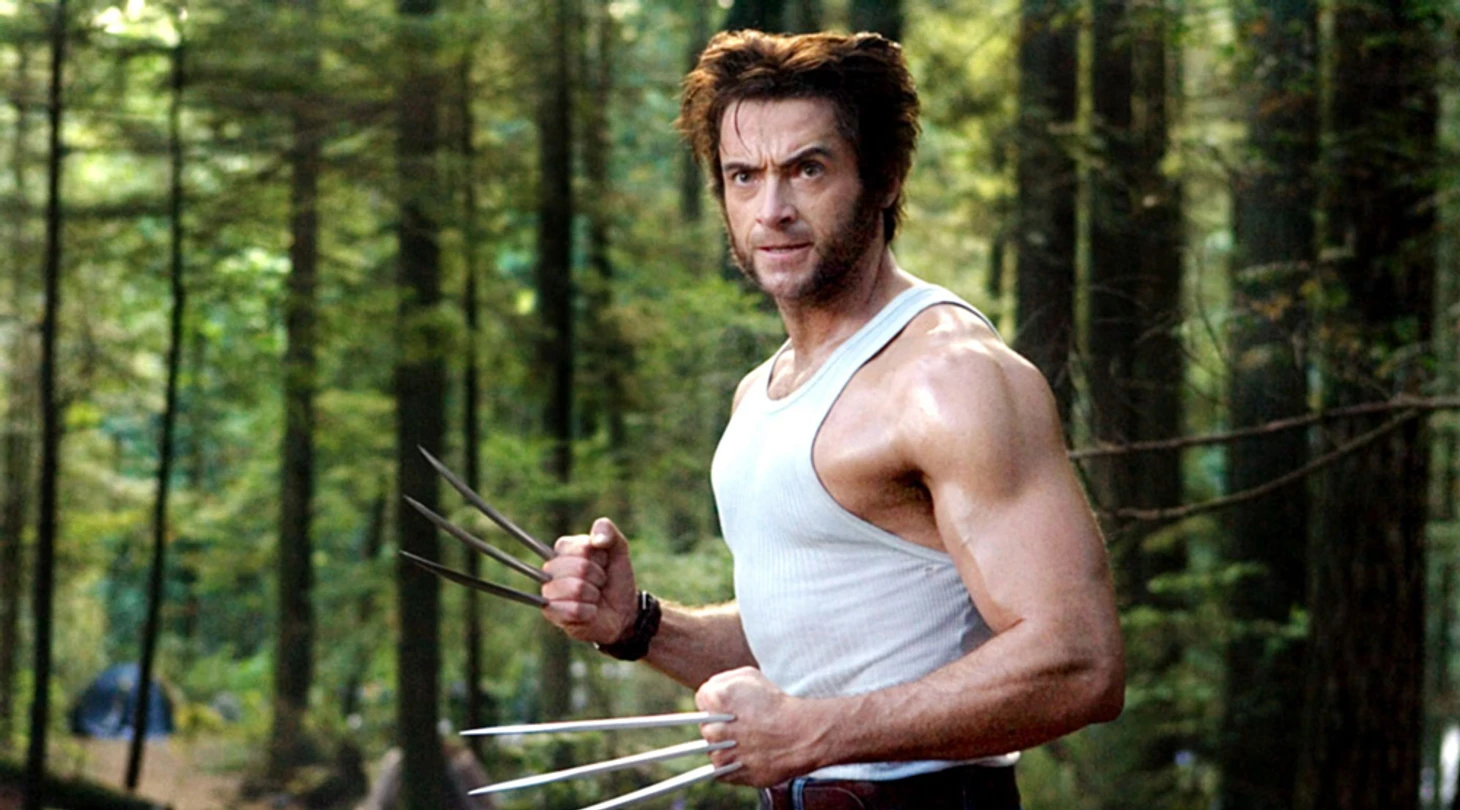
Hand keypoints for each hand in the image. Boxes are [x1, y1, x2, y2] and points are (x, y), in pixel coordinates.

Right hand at [540, 517, 639, 644]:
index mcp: (563, 548)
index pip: (583, 548)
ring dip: (594, 595)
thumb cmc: (614, 579)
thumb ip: (608, 531)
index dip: (599, 557)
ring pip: (577, 589)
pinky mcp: (552, 614)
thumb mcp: (618, 550)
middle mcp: (550, 569)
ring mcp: (549, 592)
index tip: (602, 563)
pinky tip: (588, 612)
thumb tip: (597, 540)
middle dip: (598, 577)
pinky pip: (575, 610)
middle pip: (580, 568)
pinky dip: (590, 612)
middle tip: (598, 583)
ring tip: (593, 597)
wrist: (622, 612)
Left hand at [696, 667, 824, 787]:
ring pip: (713, 750)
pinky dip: (731, 764)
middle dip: (719, 726)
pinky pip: (720, 769)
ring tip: (747, 741)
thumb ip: (722, 682)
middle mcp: (714, 728)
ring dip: (725, 746)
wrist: (800, 735)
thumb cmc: (776, 704)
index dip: (715, 703)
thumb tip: (709, 694)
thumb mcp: (749, 677)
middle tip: (739, 725)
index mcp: (716, 700)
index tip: (726, 707)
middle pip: (706, 727)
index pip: (701, 700)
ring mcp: (721, 754)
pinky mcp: (728, 774)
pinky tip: (747, 755)